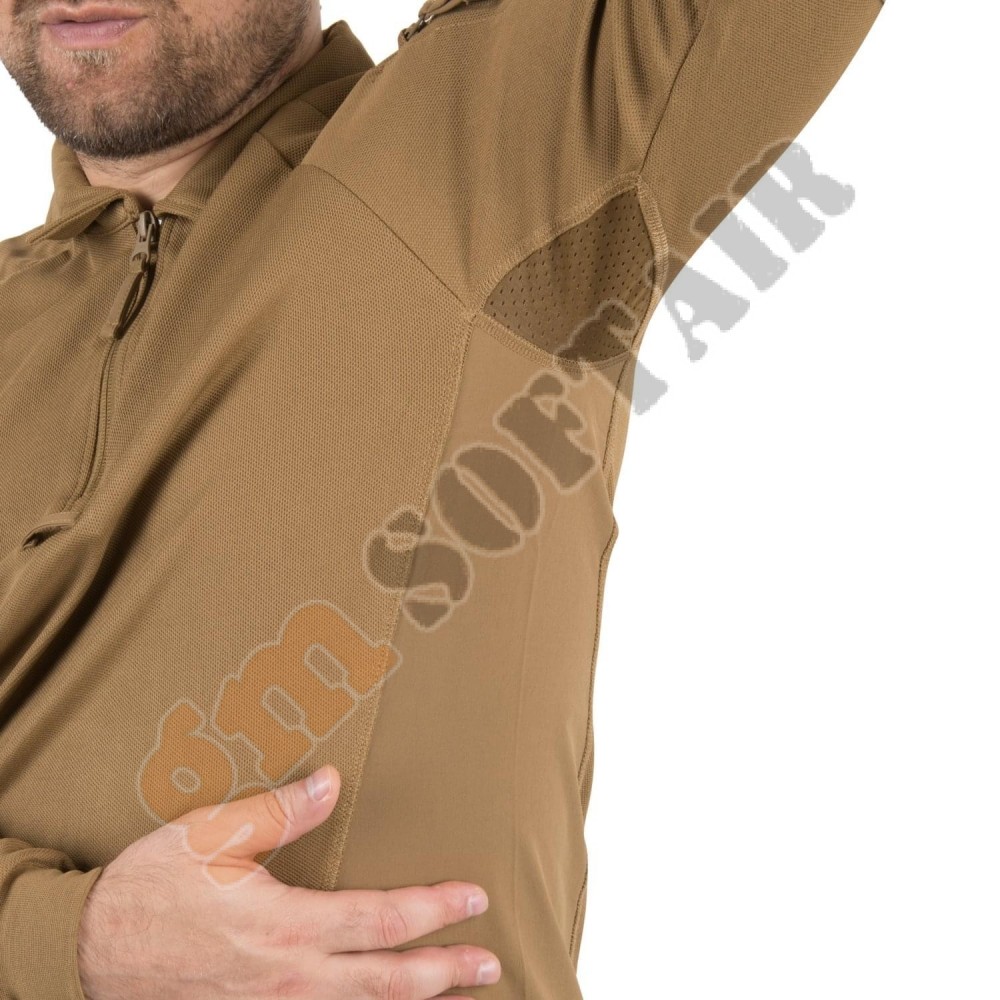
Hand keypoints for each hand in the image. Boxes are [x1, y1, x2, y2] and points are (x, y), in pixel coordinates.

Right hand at [76, 765, 501, 998]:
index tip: (475, 899)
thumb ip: (279, 812)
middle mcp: (288, 981)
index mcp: (285, 927)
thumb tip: (334, 781)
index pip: (381, 920)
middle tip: (491, 964)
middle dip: (446, 972)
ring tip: (455, 991)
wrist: (85, 953)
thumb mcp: (209, 833)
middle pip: (387, 982)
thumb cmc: (148, 889)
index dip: (435, 911)